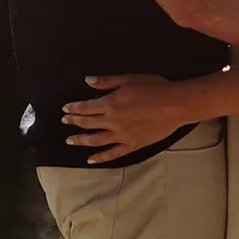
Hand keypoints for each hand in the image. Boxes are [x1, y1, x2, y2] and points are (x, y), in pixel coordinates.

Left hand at [62, 74, 189, 163]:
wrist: (174, 105)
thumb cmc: (153, 87)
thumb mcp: (128, 79)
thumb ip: (106, 82)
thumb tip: (87, 81)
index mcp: (110, 104)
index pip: (86, 107)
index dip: (74, 108)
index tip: (65, 108)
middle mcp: (112, 122)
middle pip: (88, 123)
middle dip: (74, 122)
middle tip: (64, 121)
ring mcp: (121, 136)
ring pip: (96, 140)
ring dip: (81, 140)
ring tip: (70, 140)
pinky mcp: (132, 145)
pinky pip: (113, 154)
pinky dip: (100, 158)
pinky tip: (90, 160)